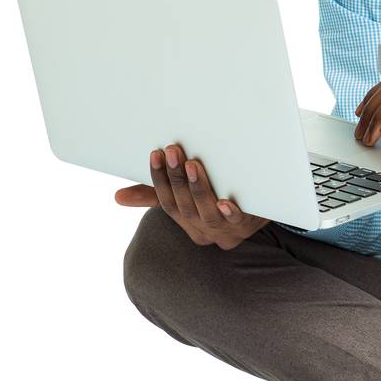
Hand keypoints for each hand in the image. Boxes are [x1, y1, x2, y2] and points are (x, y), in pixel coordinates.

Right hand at [114, 143, 269, 249]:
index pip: (165, 202)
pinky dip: (230, 213)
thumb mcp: (186, 197)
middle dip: (176, 179)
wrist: (262, 212)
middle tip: (173, 151)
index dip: (159, 178)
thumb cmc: (217, 201)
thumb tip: (117, 197)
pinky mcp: (248, 226)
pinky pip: (237, 222)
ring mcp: (225, 230)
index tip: (156, 153)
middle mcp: (202, 230)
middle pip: (184, 207)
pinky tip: (225, 201)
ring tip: (193, 165)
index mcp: (185, 222)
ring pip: (207, 214)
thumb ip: (155, 196)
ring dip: (199, 190)